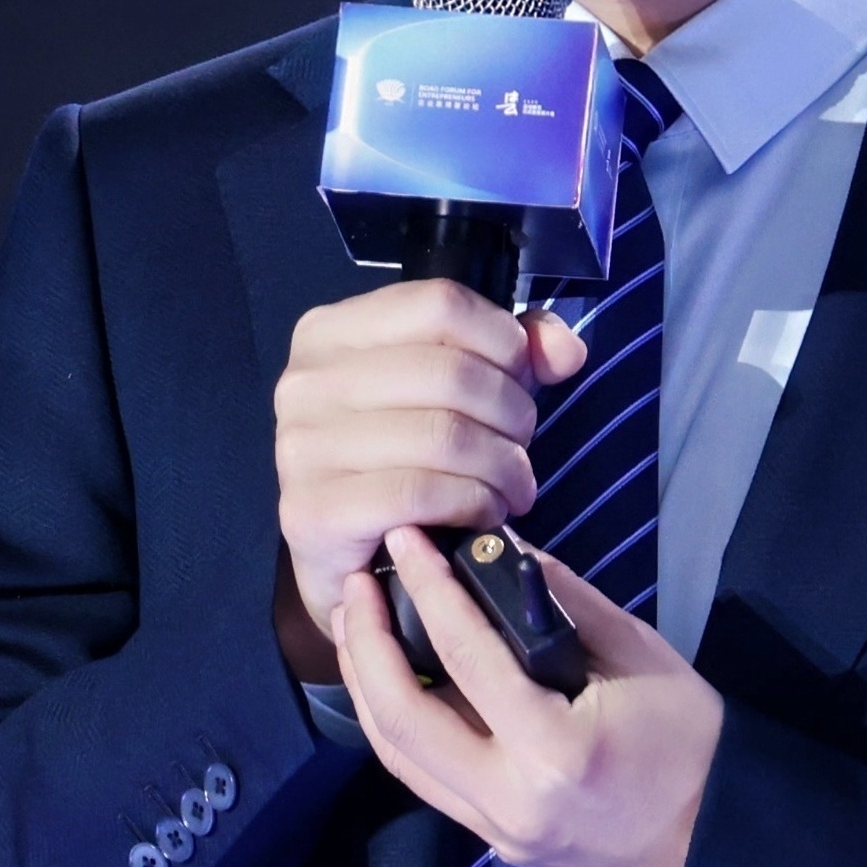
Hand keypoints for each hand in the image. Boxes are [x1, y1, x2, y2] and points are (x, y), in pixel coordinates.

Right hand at [274, 281, 586, 680]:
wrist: (348, 563)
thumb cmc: (401, 464)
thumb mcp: (455, 392)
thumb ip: (513, 354)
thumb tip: (565, 350)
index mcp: (332, 332)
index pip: (440, 303)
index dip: (503, 340)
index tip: (522, 380)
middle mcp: (306, 381)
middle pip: (449, 371)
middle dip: (511, 413)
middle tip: (521, 447)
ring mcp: (301, 446)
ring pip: (443, 435)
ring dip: (501, 466)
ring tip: (512, 487)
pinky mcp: (311, 510)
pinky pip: (420, 492)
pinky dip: (472, 503)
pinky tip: (483, 513)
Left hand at [335, 535, 723, 866]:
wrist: (722, 840)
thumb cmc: (694, 739)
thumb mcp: (638, 654)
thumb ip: (561, 600)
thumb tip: (496, 548)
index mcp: (556, 751)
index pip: (469, 658)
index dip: (428, 589)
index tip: (403, 541)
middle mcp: (510, 800)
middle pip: (402, 720)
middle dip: (366, 646)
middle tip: (356, 585)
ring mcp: (496, 830)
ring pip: (399, 759)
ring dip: (367, 689)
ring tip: (356, 627)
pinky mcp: (494, 841)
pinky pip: (425, 779)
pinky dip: (397, 726)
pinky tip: (390, 682)